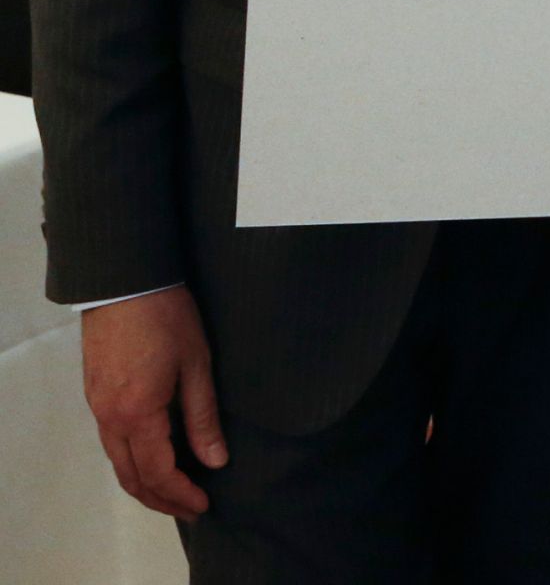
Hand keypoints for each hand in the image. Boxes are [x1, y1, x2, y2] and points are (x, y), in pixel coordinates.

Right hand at [82, 286, 227, 519]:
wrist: (126, 278)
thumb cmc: (166, 315)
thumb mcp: (196, 364)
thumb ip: (203, 416)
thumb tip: (215, 460)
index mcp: (137, 414)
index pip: (158, 472)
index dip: (181, 494)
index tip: (204, 504)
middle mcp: (110, 418)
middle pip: (131, 477)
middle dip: (161, 499)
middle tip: (190, 509)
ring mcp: (97, 406)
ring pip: (117, 462)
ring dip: (144, 483)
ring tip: (175, 489)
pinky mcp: (95, 392)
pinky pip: (111, 441)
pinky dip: (132, 460)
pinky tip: (153, 455)